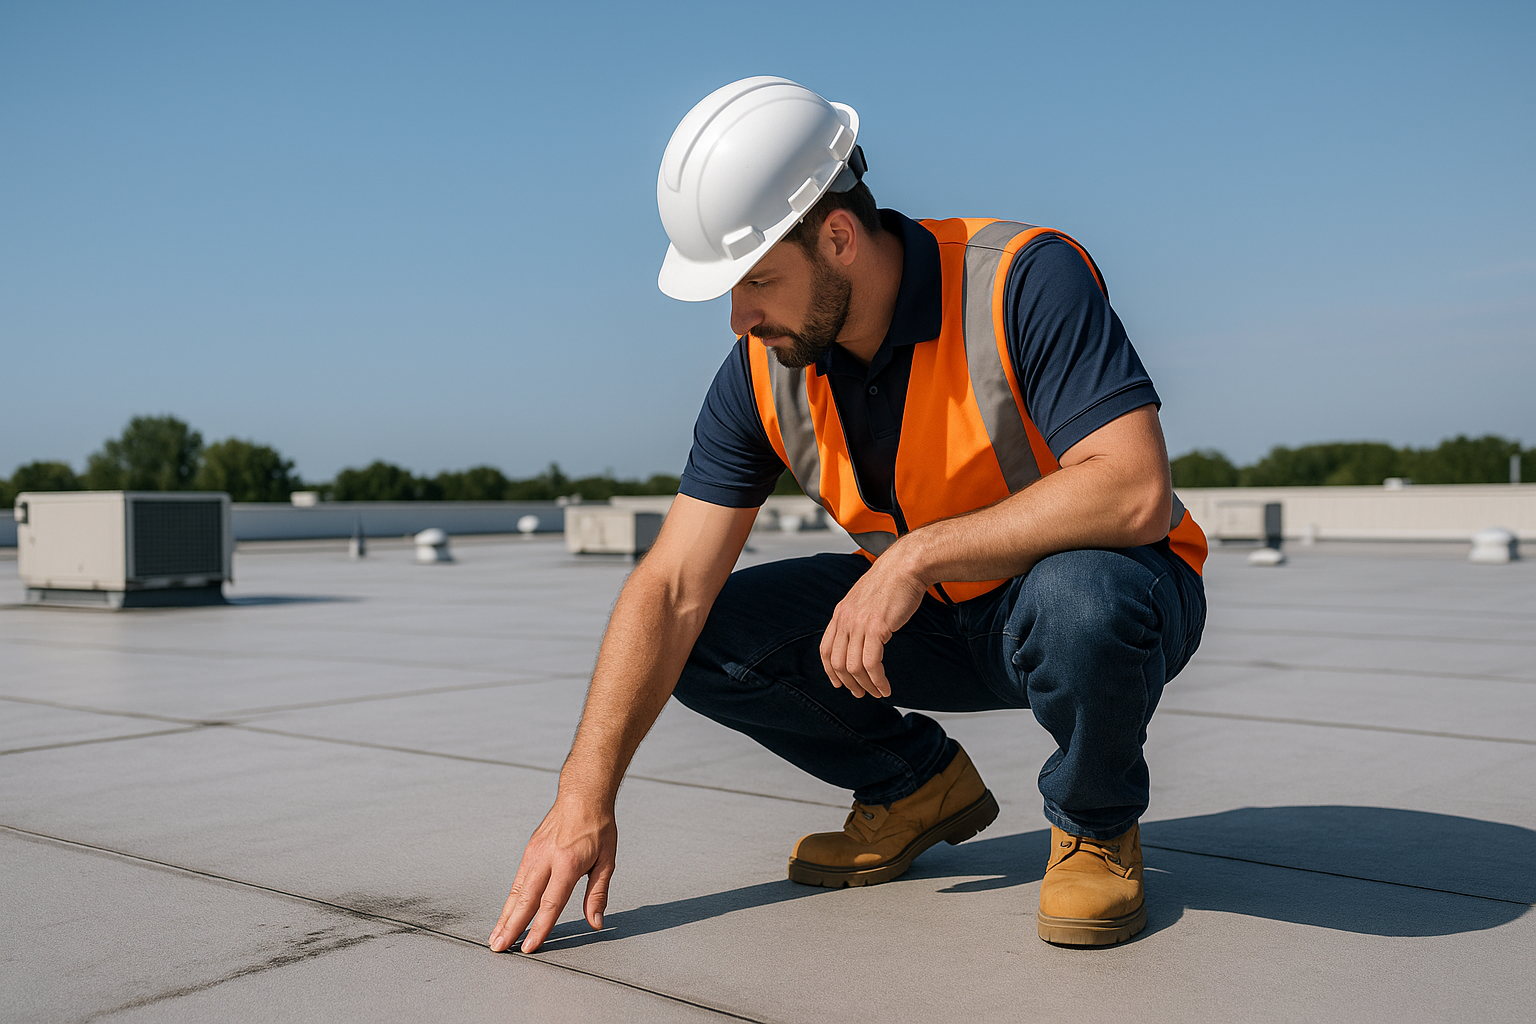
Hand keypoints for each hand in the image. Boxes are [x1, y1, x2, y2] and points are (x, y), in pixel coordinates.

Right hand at [488, 798, 616, 952]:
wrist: (583, 795)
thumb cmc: (598, 827)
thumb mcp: (607, 860)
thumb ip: (598, 894)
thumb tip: (596, 922)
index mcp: (568, 863)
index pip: (551, 903)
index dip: (540, 927)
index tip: (530, 947)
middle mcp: (546, 859)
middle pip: (526, 900)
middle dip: (511, 927)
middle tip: (500, 948)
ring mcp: (534, 854)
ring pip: (516, 891)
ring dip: (504, 916)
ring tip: (495, 937)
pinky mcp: (529, 851)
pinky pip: (517, 880)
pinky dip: (510, 900)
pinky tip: (505, 914)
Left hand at [819, 550, 927, 698]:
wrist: (905, 566)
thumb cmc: (891, 581)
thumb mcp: (864, 599)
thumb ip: (858, 616)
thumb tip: (861, 636)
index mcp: (840, 613)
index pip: (825, 649)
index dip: (830, 670)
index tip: (839, 683)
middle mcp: (845, 619)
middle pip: (837, 662)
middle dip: (848, 683)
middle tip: (861, 693)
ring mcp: (859, 624)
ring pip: (853, 667)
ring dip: (865, 685)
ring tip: (877, 692)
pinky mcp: (876, 628)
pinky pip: (871, 663)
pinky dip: (877, 680)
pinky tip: (885, 686)